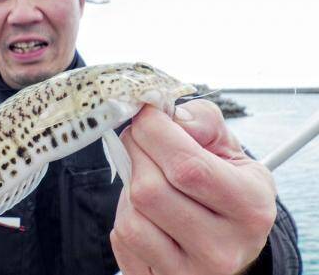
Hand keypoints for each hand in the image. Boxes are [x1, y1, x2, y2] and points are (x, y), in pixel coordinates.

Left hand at [110, 99, 276, 274]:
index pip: (187, 166)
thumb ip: (203, 122)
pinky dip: (125, 217)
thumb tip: (168, 116)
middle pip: (150, 191)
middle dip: (135, 153)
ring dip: (129, 190)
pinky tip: (145, 212)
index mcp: (249, 207)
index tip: (143, 113)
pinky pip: (123, 241)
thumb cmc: (225, 188)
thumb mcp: (230, 151)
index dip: (153, 132)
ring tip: (147, 180)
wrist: (229, 244)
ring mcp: (189, 273)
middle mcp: (222, 248)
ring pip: (131, 219)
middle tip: (138, 140)